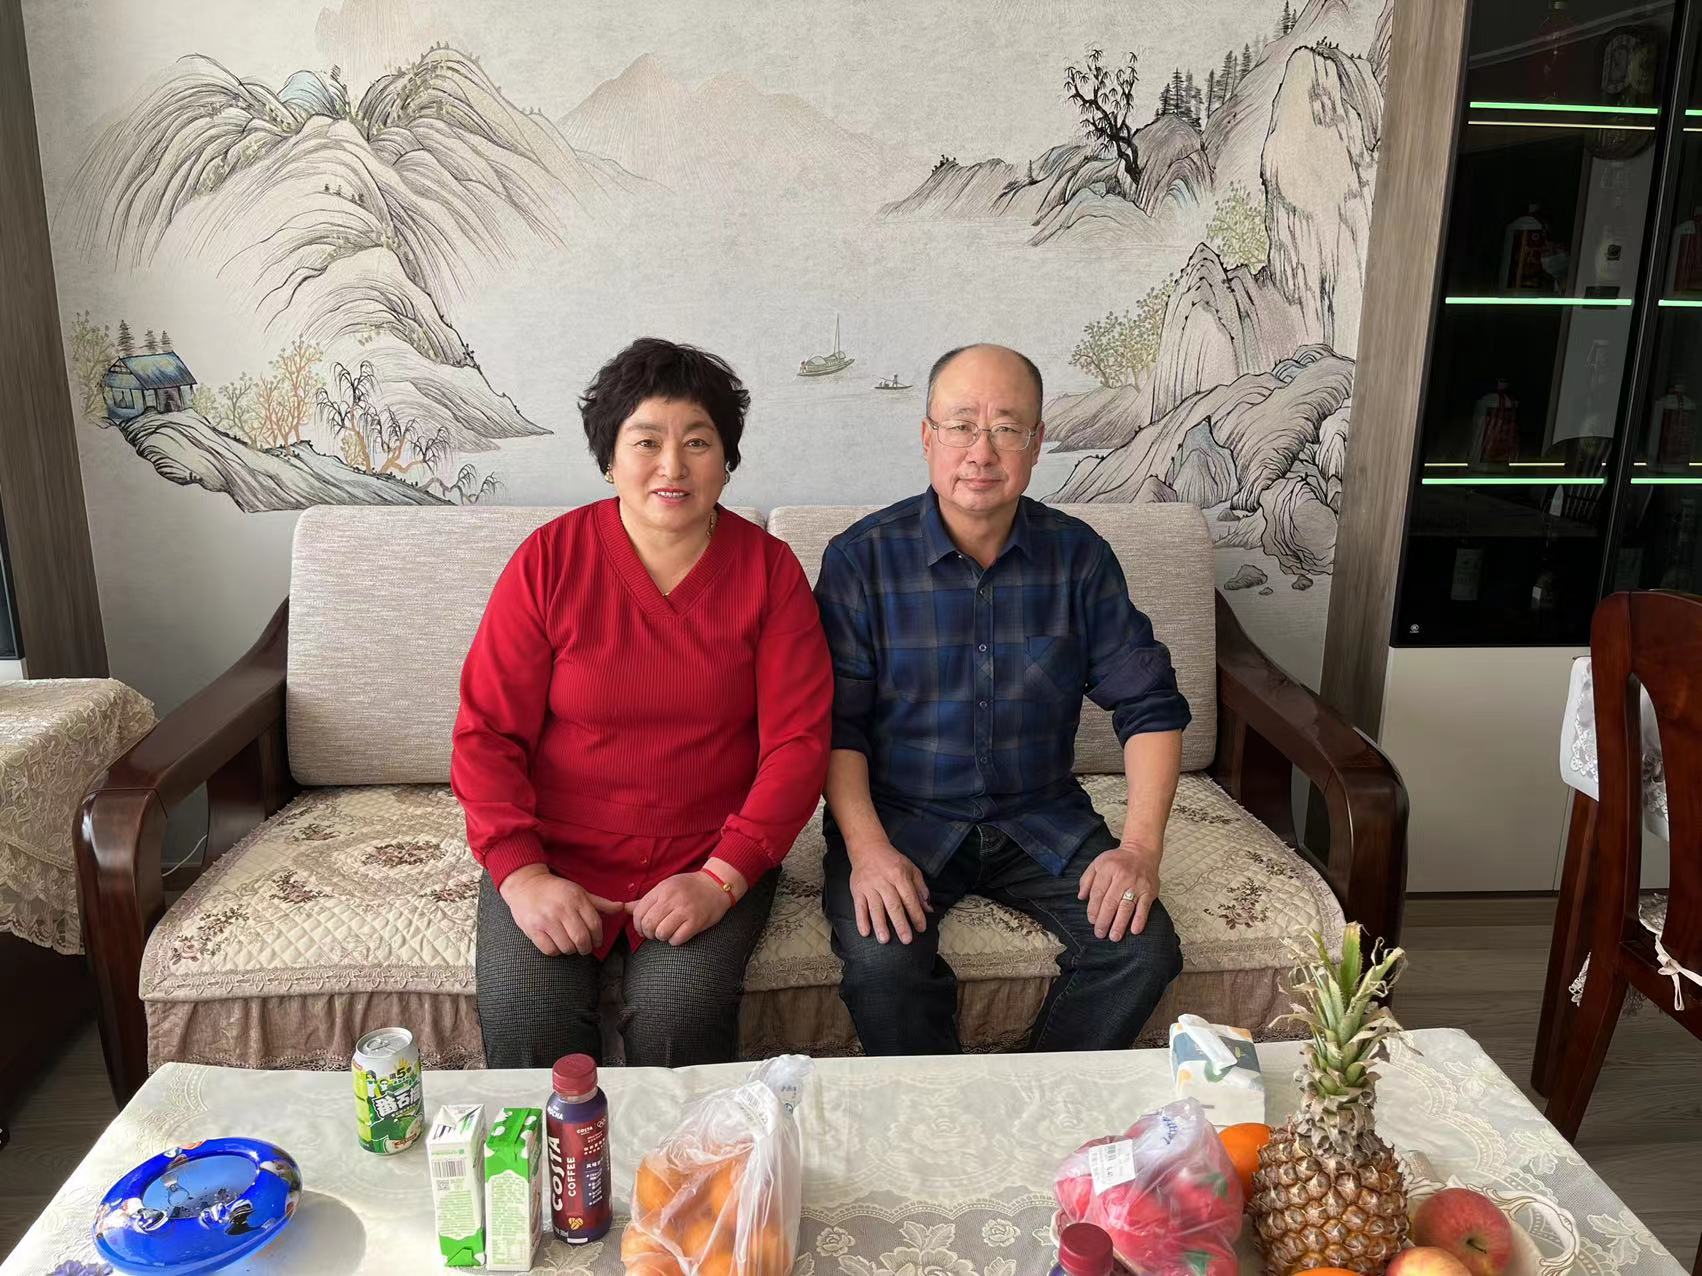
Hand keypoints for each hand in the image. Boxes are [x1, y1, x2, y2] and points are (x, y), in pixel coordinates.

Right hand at [498, 865, 623, 955]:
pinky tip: (556, 944)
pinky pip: (550, 950)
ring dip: (571, 950)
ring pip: (567, 947)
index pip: (594, 924)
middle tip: (584, 948)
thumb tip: (622, 908)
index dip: (598, 938)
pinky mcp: (533, 929)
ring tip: (570, 945)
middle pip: (582, 939)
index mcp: (576, 899)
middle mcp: (562, 909)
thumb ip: (600, 903)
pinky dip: (556, 951)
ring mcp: (546, 920)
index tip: (597, 942)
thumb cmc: (556, 890)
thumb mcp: (579, 892)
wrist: (526, 885)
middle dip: (586, 948)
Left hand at [626, 872, 733, 946]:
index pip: (639, 912)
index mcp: (662, 889)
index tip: (643, 929)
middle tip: (654, 933)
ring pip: (661, 933)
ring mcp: (685, 910)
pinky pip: (677, 939)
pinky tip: (679, 934)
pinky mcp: (696, 921)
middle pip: (648, 924)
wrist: (716, 885)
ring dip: (662, 937)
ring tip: (668, 932)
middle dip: (648, 933)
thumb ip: (645, 900)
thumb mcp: (665, 887)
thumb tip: (624, 909)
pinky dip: (675, 940)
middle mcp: (672, 899)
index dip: (638, 925)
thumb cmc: (688, 887)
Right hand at [847, 839, 930, 943]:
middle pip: (893, 905)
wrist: (868, 848)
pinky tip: (865, 932)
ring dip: (880, 924)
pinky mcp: (857, 890)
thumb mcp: (911, 869)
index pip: (909, 898)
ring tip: (885, 940)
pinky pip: (859, 907)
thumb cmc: (892, 861)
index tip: (921, 928)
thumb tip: (928, 909)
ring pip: (875, 907)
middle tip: (906, 940)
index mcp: (899, 875)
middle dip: (900, 923)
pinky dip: (861, 920)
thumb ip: (920, 889)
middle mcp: (884, 881)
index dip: (916, 914)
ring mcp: (869, 886)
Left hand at [1078, 845, 1161, 940]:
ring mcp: (1137, 884)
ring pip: (1126, 907)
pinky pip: (1144, 907)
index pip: (1098, 893)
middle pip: (1111, 902)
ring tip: (1114, 936)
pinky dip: (1140, 919)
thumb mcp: (1098, 863)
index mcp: (1107, 869)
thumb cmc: (1117, 860)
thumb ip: (1087, 879)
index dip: (1093, 909)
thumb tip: (1080, 897)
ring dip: (1120, 924)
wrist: (1141, 851)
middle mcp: (1122, 876)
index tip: (1092, 920)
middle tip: (1099, 933)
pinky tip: (1134, 930)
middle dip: (1104, 920)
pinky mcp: (1149, 890)